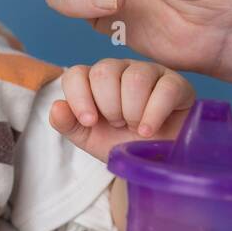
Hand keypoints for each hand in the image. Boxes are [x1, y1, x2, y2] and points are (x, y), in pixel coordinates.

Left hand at [49, 59, 195, 164]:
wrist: (156, 160)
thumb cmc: (122, 144)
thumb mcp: (89, 138)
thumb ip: (68, 123)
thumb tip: (56, 106)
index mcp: (95, 80)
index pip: (76, 74)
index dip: (79, 98)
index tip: (89, 122)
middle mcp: (120, 70)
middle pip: (103, 72)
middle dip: (108, 107)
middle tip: (118, 124)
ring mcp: (149, 72)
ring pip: (134, 78)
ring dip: (131, 111)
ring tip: (135, 127)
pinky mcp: (176, 83)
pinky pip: (164, 89)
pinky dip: (153, 114)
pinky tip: (148, 130)